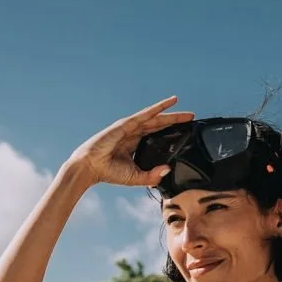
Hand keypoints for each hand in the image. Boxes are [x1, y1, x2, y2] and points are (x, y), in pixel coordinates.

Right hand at [64, 97, 192, 187]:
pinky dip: (157, 108)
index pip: (157, 136)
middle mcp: (134, 134)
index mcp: (136, 145)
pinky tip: (169, 103)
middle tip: (191, 119)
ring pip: (155, 118)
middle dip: (175, 121)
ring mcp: (130, 128)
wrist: (90, 168)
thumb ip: (152, 176)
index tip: (186, 131)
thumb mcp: (135, 177)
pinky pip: (145, 114)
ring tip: (187, 113)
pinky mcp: (126, 124)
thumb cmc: (109, 173)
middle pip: (159, 125)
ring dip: (171, 114)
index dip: (171, 132)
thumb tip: (168, 170)